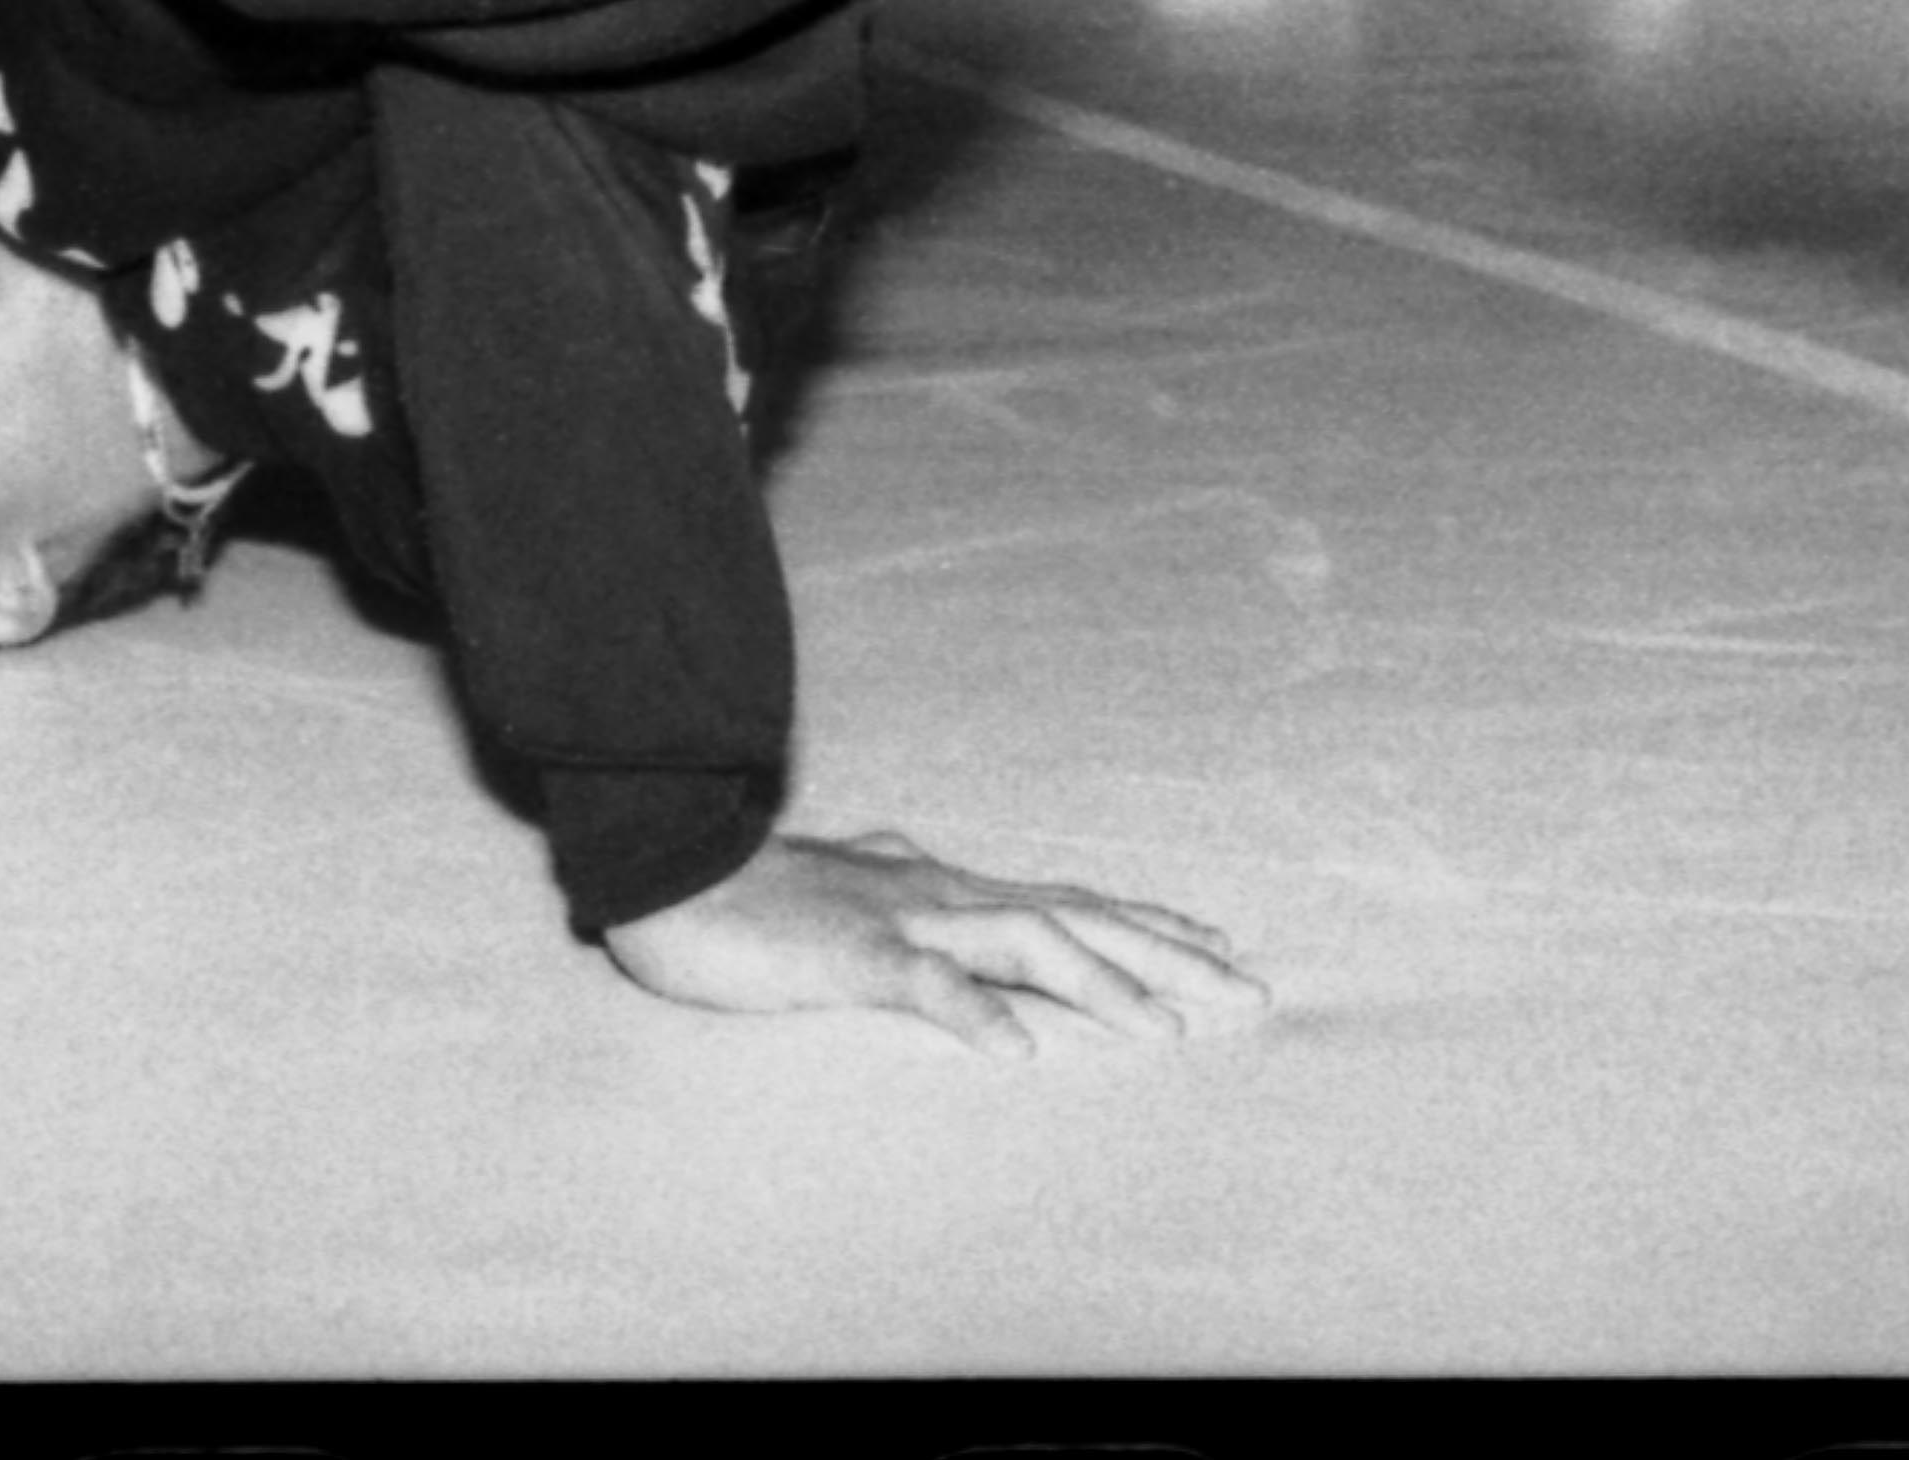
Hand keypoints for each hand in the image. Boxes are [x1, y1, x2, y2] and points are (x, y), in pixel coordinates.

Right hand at [597, 828, 1267, 1059]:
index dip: (1143, 923)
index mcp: (940, 886)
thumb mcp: (838, 885)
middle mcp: (938, 892)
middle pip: (1077, 916)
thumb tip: (915, 857)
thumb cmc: (742, 888)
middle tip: (1247, 989)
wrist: (662, 864)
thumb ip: (887, 879)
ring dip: (1100, 984)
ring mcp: (896, 918)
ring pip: (1023, 942)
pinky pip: (922, 985)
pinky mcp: (846, 953)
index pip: (1065, 901)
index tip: (1213, 946)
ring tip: (1164, 1029)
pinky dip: (975, 1014)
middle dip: (1167, 954)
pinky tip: (1020, 1052)